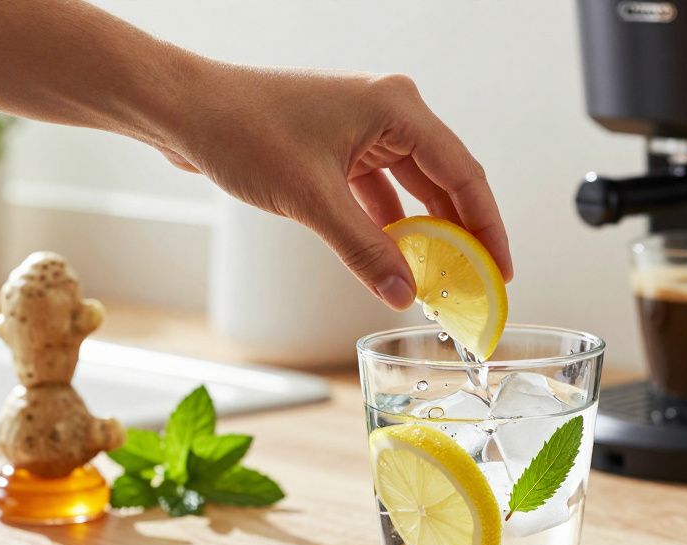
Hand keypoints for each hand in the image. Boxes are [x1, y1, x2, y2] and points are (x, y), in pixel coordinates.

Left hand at [155, 62, 511, 309]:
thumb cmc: (242, 129)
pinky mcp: (339, 145)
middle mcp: (388, 111)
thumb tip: (404, 293)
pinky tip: (395, 257)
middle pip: (445, 180)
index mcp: (396, 108)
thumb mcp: (312, 200)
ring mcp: (363, 127)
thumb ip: (364, 250)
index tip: (501, 270)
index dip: (488, 226)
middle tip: (478, 282)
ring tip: (441, 277)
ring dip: (425, 232)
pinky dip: (390, 224)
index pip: (463, 173)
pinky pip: (381, 189)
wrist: (185, 110)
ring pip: (412, 187)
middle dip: (462, 233)